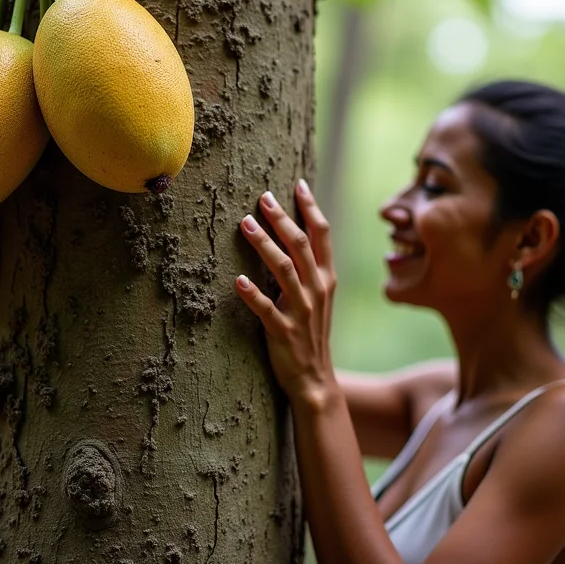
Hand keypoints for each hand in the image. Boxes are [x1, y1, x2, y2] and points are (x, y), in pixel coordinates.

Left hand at [235, 179, 338, 406]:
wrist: (315, 379)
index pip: (322, 235)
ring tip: (245, 224)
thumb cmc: (310, 331)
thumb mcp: (317, 295)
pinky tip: (237, 280)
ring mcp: (301, 311)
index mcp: (326, 278)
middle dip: (282, 219)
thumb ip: (308, 266)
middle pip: (301, 246)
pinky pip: (267, 310)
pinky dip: (252, 294)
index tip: (298, 184)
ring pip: (285, 271)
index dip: (311, 208)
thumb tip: (293, 231)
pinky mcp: (283, 332)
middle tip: (263, 197)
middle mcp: (317, 290)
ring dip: (264, 246)